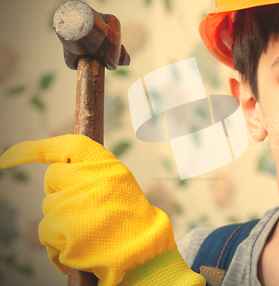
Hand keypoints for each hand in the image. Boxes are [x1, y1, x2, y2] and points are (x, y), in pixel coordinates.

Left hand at [0, 134, 204, 285]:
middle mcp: (94, 178)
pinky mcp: (67, 227)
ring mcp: (79, 202)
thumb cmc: (130, 220)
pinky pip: (47, 232)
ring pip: (49, 208)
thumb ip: (91, 172)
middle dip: (59, 193)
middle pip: (53, 177)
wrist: (144, 254)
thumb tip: (56, 166)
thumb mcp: (117, 184)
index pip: (68, 145)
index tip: (7, 157)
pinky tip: (80, 248)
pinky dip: (58, 243)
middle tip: (82, 210)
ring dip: (61, 222)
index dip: (35, 148)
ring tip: (88, 233)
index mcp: (109, 165)